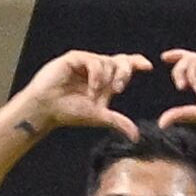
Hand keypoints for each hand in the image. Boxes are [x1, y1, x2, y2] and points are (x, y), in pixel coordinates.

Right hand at [17, 51, 146, 138]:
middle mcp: (97, 70)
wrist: (46, 109)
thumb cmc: (69, 113)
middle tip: (119, 89)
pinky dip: (95, 74)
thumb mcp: (98, 116)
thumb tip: (136, 136)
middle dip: (124, 73)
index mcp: (106, 81)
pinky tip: (91, 86)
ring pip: (107, 61)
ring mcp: (85, 62)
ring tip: (94, 93)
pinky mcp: (74, 58)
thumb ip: (118, 122)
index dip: (136, 62)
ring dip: (105, 78)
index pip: (125, 66)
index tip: (148, 66)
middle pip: (120, 61)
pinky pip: (93, 60)